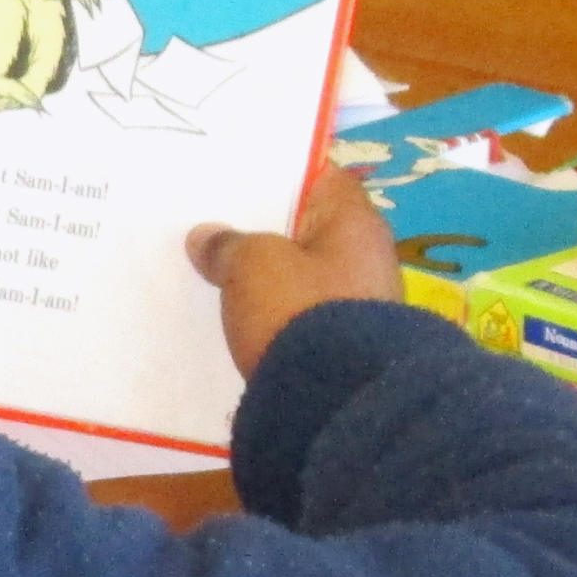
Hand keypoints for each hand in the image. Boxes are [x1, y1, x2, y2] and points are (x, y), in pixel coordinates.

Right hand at [187, 164, 401, 377]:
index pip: (322, 176)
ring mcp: (360, 306)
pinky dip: (276, 312)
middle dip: (267, 228)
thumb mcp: (251, 265)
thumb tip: (208, 238)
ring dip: (270, 275)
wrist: (336, 405)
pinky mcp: (344, 348)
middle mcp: (368, 258)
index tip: (240, 172)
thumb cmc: (299, 311)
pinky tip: (239, 317)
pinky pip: (301, 314)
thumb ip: (228, 244)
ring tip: (217, 270)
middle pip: (309, 229)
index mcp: (355, 222)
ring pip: (303, 275)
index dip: (282, 171)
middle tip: (216, 220)